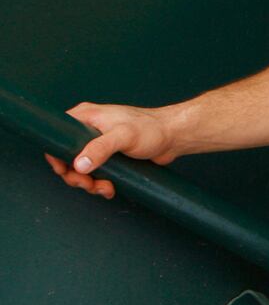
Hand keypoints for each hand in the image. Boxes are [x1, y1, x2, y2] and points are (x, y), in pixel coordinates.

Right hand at [44, 101, 181, 199]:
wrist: (174, 137)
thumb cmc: (152, 129)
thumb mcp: (123, 136)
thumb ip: (100, 148)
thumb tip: (80, 165)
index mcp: (86, 117)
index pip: (57, 136)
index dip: (57, 157)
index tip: (67, 171)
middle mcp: (89, 129)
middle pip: (67, 157)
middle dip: (76, 176)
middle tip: (89, 184)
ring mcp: (98, 144)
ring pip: (81, 169)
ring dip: (89, 183)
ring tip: (104, 188)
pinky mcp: (109, 156)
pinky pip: (96, 173)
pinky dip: (99, 183)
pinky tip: (110, 188)